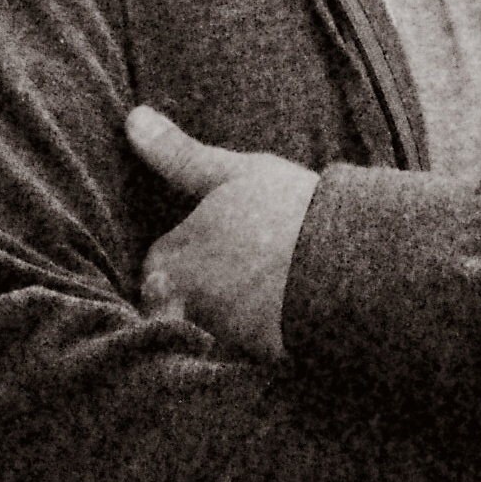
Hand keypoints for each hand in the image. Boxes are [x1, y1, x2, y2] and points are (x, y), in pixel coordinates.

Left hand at [127, 108, 319, 360]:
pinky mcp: (255, 363)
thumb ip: (177, 154)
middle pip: (176, 302)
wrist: (348, 264)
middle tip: (242, 274)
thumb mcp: (232, 172)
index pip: (158, 264)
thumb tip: (132, 117)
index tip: (214, 247)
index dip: (183, 255)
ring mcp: (219, 337)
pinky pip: (240, 357)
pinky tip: (282, 326)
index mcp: (174, 258)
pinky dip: (255, 344)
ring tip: (266, 297)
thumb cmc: (287, 210)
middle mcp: (186, 304)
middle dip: (198, 292)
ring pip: (209, 329)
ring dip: (228, 318)